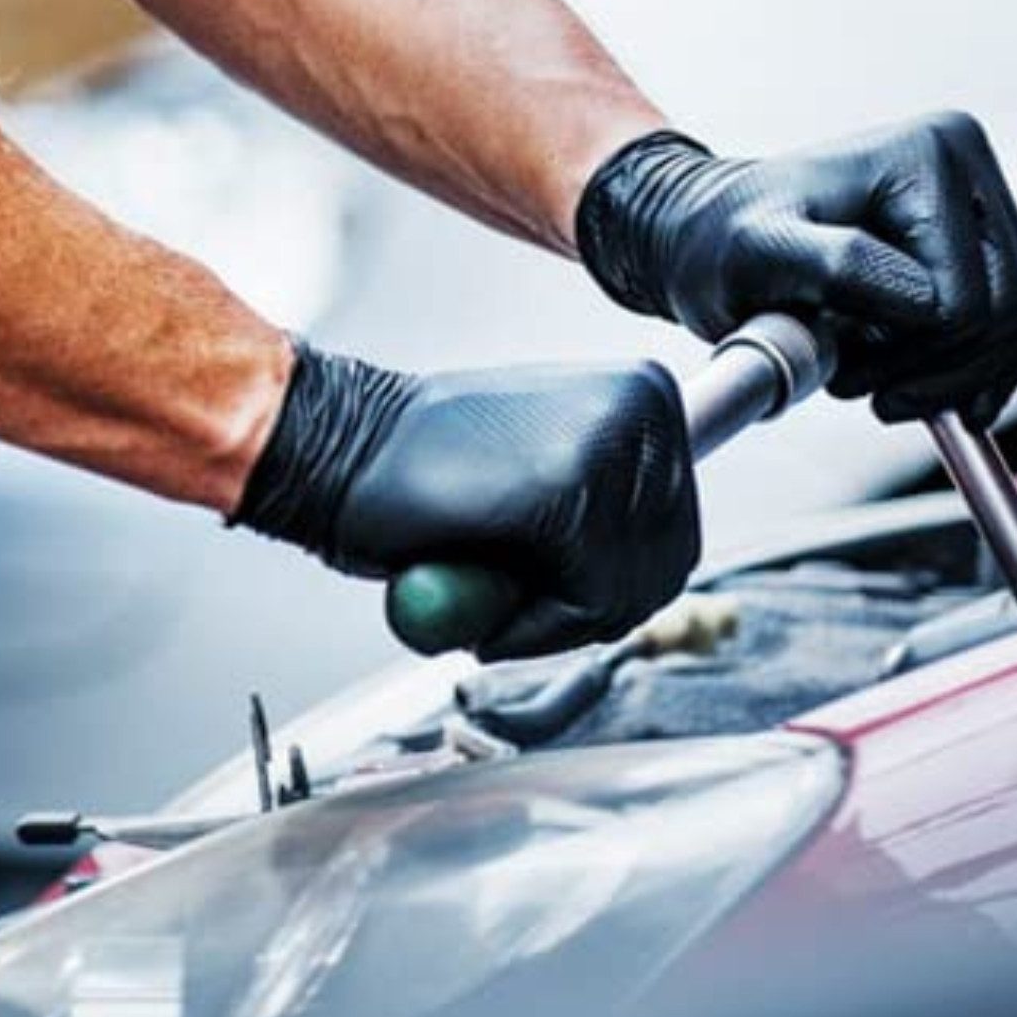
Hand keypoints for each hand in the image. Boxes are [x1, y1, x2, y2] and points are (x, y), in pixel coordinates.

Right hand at [232, 342, 696, 657]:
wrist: (341, 450)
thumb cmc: (426, 471)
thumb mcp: (548, 458)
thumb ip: (611, 495)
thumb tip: (666, 558)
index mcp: (647, 392)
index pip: (675, 529)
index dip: (609, 579)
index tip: (543, 571)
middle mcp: (646, 407)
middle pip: (667, 566)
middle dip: (588, 605)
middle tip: (507, 583)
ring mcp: (612, 446)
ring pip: (628, 594)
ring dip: (553, 617)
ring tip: (487, 569)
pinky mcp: (573, 491)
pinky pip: (587, 605)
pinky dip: (530, 623)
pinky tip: (476, 576)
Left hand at [575, 114, 1016, 423]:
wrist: (709, 234)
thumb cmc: (723, 239)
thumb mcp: (758, 250)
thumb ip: (834, 265)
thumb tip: (921, 300)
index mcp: (927, 155)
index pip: (965, 298)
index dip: (912, 355)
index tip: (845, 371)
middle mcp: (966, 166)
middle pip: (1004, 310)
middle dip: (935, 371)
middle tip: (861, 386)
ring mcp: (978, 203)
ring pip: (1010, 326)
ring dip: (948, 376)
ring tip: (874, 381)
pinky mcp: (977, 244)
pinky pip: (1005, 328)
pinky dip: (967, 372)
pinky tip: (916, 391)